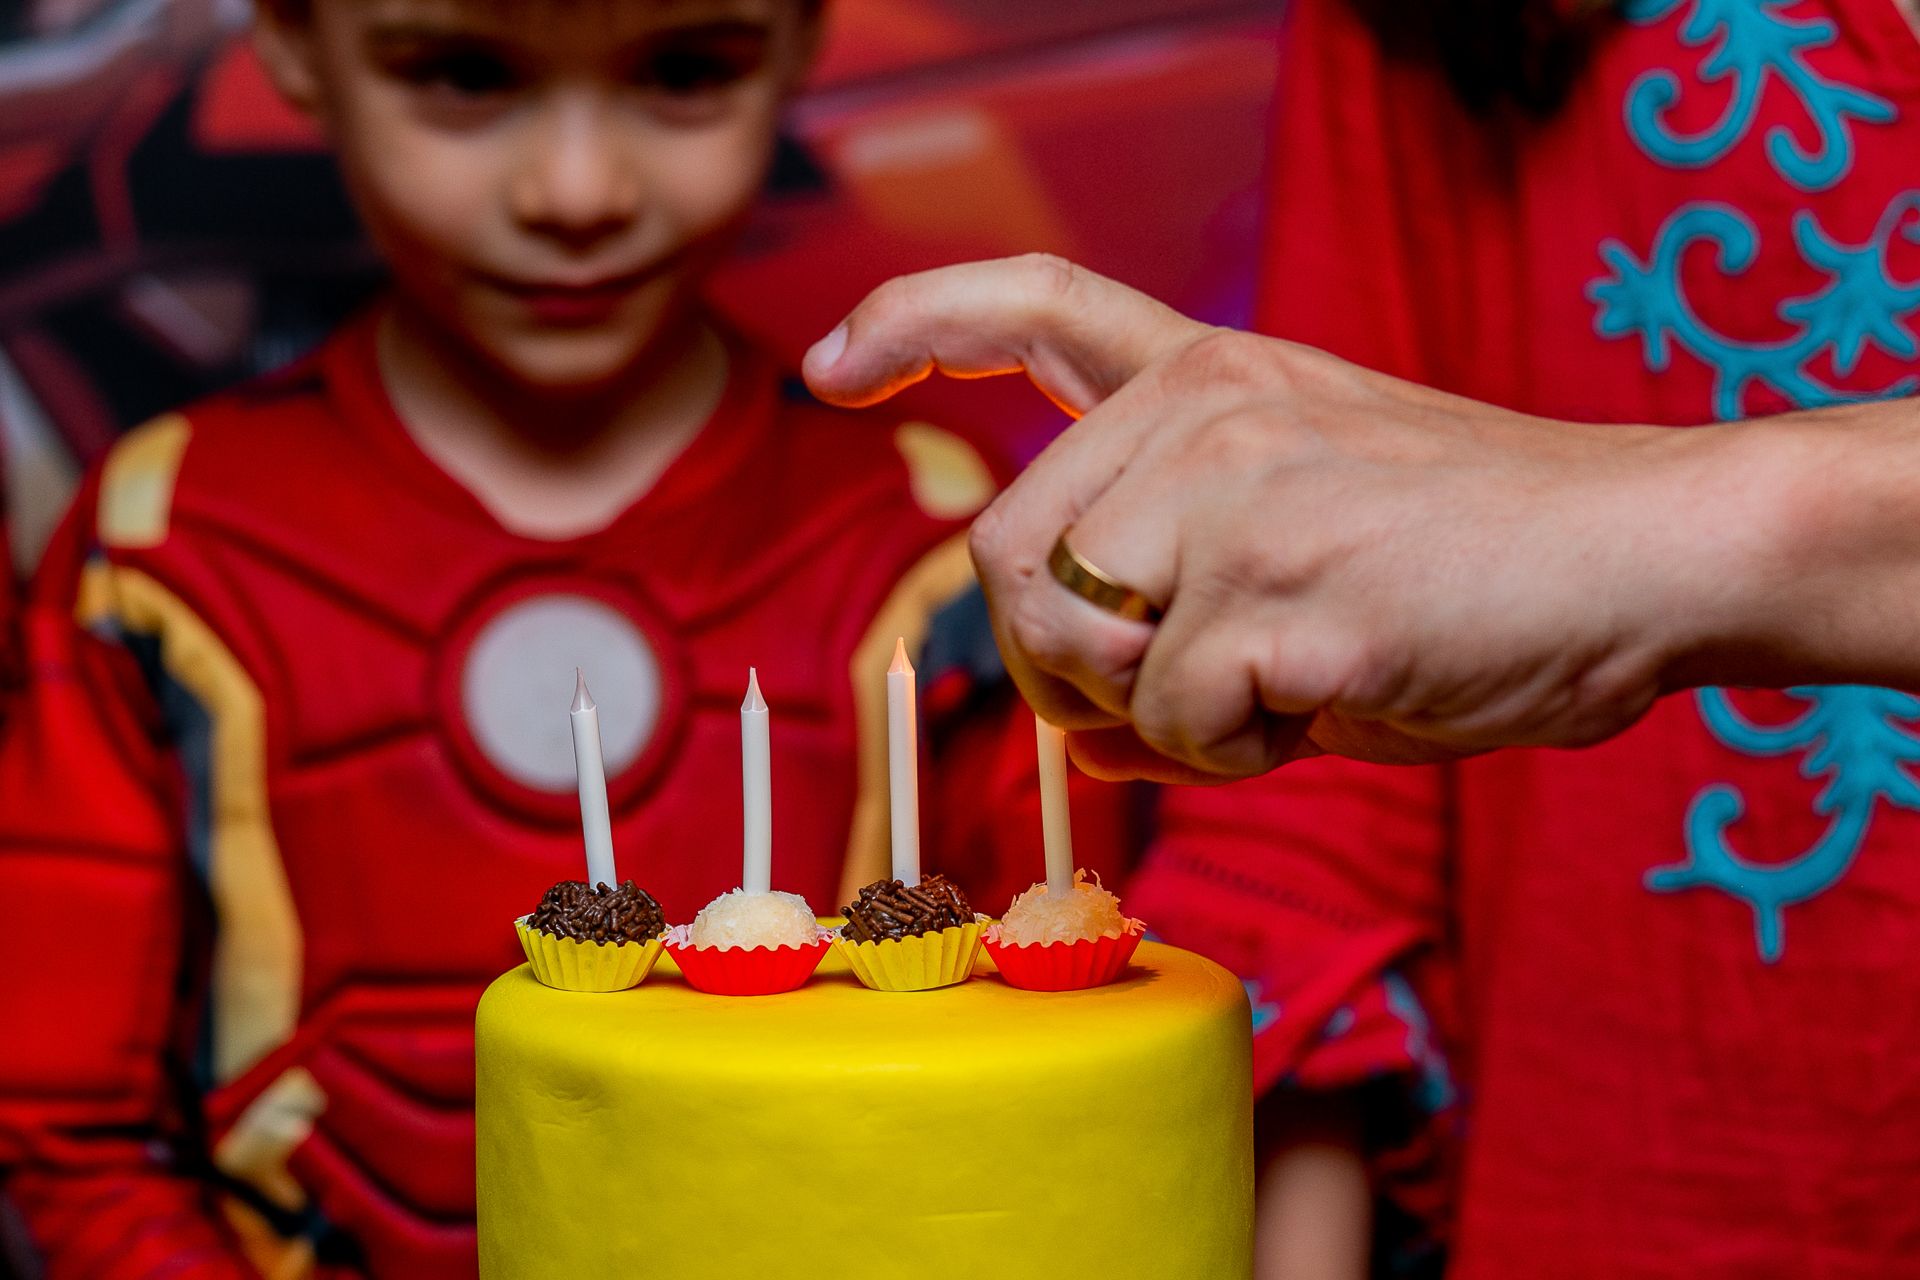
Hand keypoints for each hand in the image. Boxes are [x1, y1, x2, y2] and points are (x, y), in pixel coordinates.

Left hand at [804, 256, 1752, 781]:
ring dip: (1157, 719)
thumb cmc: (1477, 554)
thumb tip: (1074, 721)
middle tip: (1174, 698)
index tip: (834, 369)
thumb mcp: (1300, 521)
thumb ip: (1172, 583)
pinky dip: (1239, 755)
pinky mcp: (1283, 594)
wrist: (1644, 550)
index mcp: (1212, 372)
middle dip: (1063, 665)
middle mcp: (1205, 410)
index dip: (913, 325)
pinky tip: (1332, 700)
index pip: (1031, 305)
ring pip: (1079, 650)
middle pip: (1008, 560)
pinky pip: (1176, 726)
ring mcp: (1240, 495)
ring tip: (1277, 690)